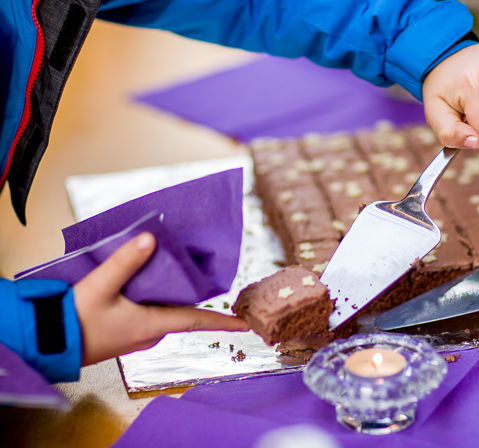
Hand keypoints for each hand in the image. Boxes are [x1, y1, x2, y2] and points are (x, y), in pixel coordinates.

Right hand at [73, 232, 248, 364]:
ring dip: (172, 294)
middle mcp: (150, 333)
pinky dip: (154, 298)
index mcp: (152, 324)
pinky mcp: (124, 333)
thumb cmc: (73, 320)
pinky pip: (149, 313)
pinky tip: (146, 281)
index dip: (222, 321)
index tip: (245, 324)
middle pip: (181, 310)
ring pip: (164, 311)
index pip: (197, 321)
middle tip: (206, 272)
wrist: (45, 343)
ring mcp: (137, 336)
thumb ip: (125, 262)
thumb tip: (150, 239)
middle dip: (195, 294)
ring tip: (175, 268)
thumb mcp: (100, 286)